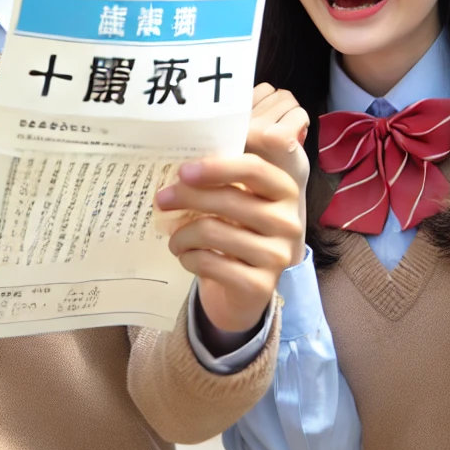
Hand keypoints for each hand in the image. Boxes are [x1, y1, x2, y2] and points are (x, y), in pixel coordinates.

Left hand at [155, 85, 308, 335]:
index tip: (183, 171)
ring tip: (174, 238)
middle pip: (229, 199)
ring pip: (212, 231)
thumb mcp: (236, 200)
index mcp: (284, 190)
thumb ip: (220, 179)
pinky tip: (186, 257)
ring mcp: (277, 255)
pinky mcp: (260, 285)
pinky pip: (209, 263)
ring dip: (181, 234)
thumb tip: (177, 161)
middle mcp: (288, 221)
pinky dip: (188, 258)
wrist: (246, 288)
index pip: (253, 168)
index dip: (216, 167)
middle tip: (161, 200)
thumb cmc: (236, 232)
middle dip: (186, 197)